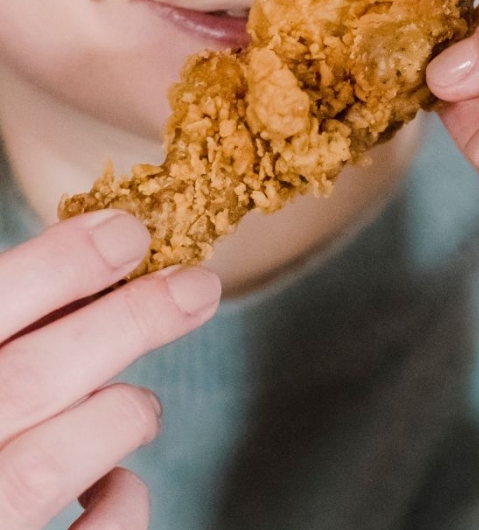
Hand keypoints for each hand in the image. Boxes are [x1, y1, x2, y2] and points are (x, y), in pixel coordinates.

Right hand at [0, 210, 220, 528]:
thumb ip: (5, 340)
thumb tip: (73, 287)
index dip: (58, 265)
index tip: (128, 232)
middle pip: (35, 378)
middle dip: (128, 322)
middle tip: (198, 286)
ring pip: (54, 464)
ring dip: (120, 415)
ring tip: (144, 405)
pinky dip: (121, 505)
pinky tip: (120, 484)